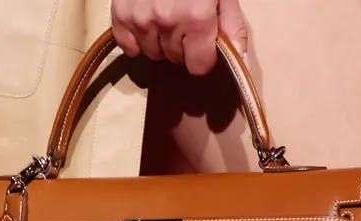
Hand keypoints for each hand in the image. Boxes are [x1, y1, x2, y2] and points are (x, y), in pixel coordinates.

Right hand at [112, 0, 247, 75]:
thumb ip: (233, 27)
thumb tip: (240, 61)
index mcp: (196, 18)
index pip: (198, 66)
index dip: (203, 57)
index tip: (203, 43)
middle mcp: (166, 21)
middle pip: (176, 60)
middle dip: (183, 47)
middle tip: (184, 22)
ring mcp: (140, 18)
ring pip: (153, 54)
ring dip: (160, 42)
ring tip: (165, 17)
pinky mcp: (120, 13)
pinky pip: (128, 47)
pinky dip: (137, 39)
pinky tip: (146, 22)